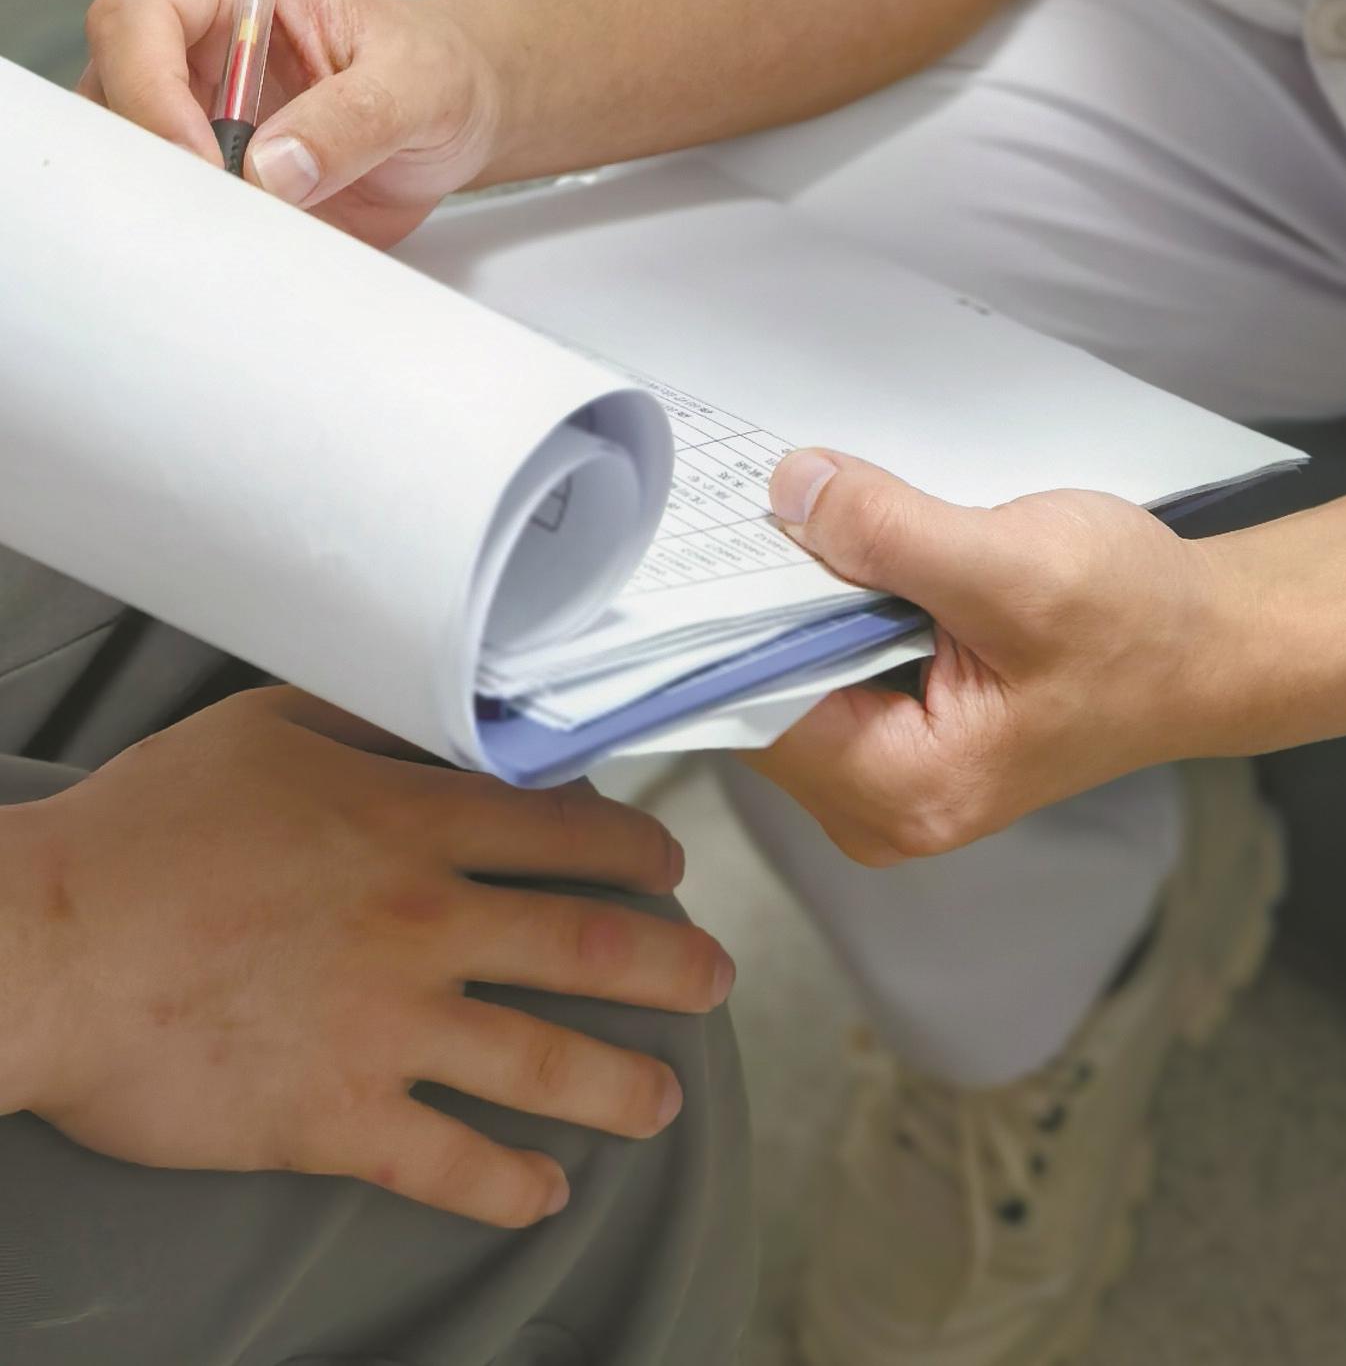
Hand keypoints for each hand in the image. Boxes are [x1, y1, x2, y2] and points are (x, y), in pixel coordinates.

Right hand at [0, 689, 733, 1223]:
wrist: (52, 944)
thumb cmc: (146, 828)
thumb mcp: (269, 725)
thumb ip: (370, 721)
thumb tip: (440, 716)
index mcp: (415, 820)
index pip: (568, 831)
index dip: (637, 851)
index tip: (670, 870)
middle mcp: (425, 922)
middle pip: (591, 946)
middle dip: (674, 969)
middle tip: (716, 982)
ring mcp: (389, 1026)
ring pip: (545, 1063)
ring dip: (622, 1084)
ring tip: (664, 1100)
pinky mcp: (337, 1119)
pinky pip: (450, 1163)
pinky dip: (509, 1183)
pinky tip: (543, 1191)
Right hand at [81, 0, 501, 243]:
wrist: (458, 114)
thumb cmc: (437, 71)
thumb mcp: (419, 86)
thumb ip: (354, 118)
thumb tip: (273, 167)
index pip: (142, 11)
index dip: (150, 87)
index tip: (202, 158)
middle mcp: (193, 31)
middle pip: (107, 84)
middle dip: (143, 152)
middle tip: (210, 207)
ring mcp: (184, 98)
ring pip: (115, 148)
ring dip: (158, 195)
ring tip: (231, 225)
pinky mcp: (194, 158)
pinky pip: (153, 194)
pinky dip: (175, 224)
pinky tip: (228, 240)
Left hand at [745, 449, 1230, 860]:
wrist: (1210, 643)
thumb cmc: (1138, 624)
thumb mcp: (1014, 566)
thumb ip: (892, 534)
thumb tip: (789, 491)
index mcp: (902, 791)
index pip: (757, 705)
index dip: (734, 612)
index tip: (724, 525)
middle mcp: (880, 805)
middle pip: (767, 691)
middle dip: (771, 595)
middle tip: (776, 493)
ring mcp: (890, 774)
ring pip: (796, 670)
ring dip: (807, 589)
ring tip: (826, 509)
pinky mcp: (905, 731)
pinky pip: (833, 663)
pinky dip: (838, 600)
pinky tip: (859, 544)